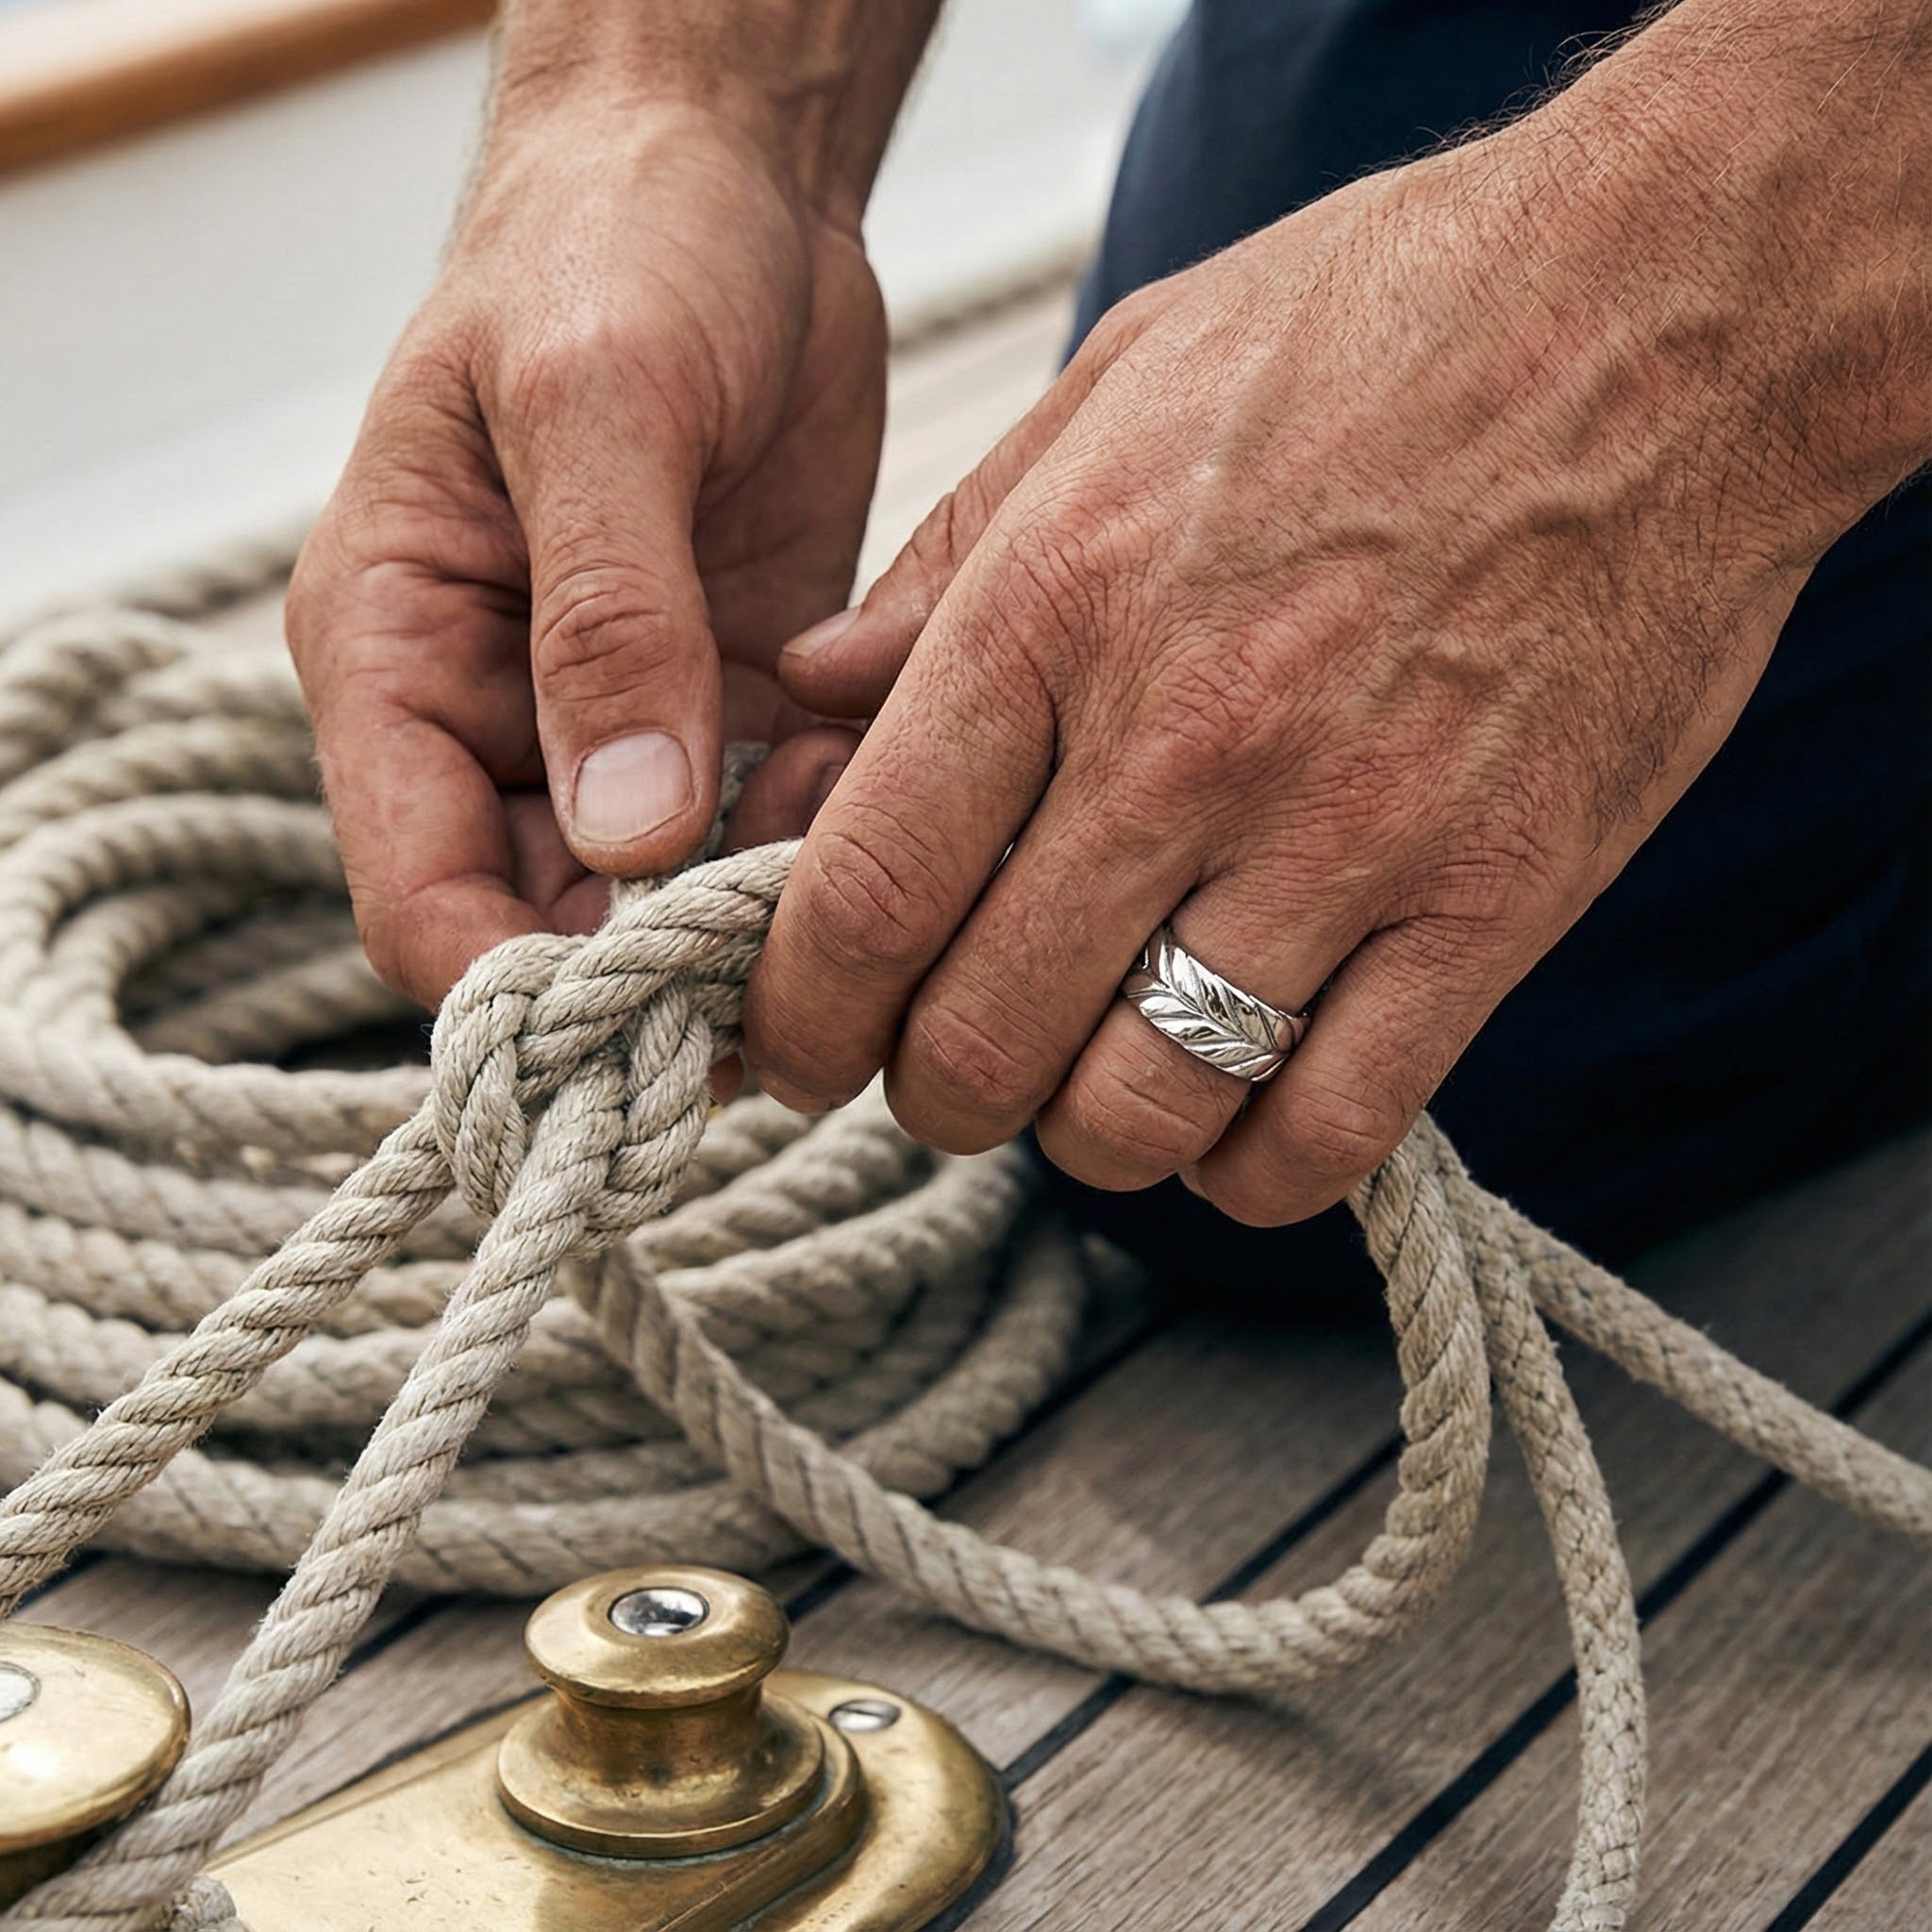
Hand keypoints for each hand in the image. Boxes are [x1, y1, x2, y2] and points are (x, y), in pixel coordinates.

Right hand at [287, 99, 874, 1005]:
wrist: (727, 183)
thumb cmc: (613, 249)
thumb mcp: (595, 404)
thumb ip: (605, 618)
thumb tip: (629, 832)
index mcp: (395, 654)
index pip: (418, 895)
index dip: (518, 988)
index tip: (645, 1026)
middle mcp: (494, 713)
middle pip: (551, 924)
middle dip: (662, 976)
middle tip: (789, 986)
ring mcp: (614, 717)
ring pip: (671, 896)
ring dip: (759, 910)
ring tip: (847, 863)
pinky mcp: (724, 698)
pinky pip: (767, 819)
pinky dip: (821, 829)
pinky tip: (875, 774)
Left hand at [741, 117, 1841, 1224]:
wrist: (1668, 312)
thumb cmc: (1378, 329)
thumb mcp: (1115, 385)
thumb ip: (947, 566)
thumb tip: (816, 696)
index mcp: (1057, 609)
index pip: (868, 890)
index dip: (800, 1014)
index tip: (790, 1050)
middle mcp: (1184, 744)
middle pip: (982, 1035)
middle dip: (928, 1097)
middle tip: (939, 1077)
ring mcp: (1347, 835)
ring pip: (1140, 1110)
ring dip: (1083, 1139)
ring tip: (1089, 1087)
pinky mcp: (1492, 902)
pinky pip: (1331, 1129)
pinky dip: (1250, 1173)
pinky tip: (1232, 1123)